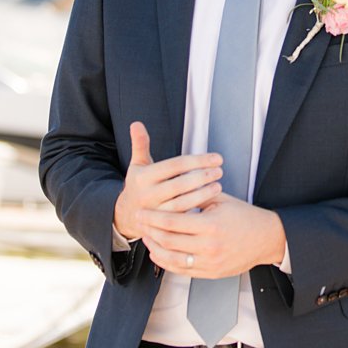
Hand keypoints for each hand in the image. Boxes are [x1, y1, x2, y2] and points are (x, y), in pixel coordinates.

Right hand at [113, 121, 223, 241]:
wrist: (127, 214)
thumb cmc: (139, 184)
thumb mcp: (137, 164)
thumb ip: (140, 144)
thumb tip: (136, 123)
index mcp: (143, 177)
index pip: (175, 165)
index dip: (198, 160)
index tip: (218, 158)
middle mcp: (148, 194)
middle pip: (180, 184)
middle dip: (203, 176)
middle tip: (220, 171)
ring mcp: (155, 211)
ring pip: (182, 203)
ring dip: (203, 194)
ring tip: (218, 185)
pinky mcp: (162, 225)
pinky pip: (182, 217)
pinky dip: (197, 208)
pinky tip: (211, 200)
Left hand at [140, 194, 286, 277]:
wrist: (267, 238)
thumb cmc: (246, 217)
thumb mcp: (222, 201)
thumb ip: (197, 197)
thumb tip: (173, 190)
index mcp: (211, 225)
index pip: (171, 222)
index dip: (152, 217)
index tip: (142, 212)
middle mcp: (208, 246)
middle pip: (167, 240)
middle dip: (149, 230)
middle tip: (140, 222)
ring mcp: (209, 262)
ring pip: (171, 258)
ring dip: (154, 248)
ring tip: (147, 238)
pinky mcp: (210, 272)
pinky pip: (181, 270)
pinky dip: (166, 262)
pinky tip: (159, 253)